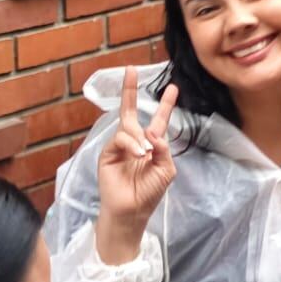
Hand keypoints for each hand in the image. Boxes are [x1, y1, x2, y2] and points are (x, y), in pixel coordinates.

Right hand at [94, 66, 177, 263]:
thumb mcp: (166, 169)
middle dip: (131, 90)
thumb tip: (153, 133)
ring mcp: (119, 146)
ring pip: (128, 126)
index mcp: (151, 144)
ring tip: (145, 154)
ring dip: (139, 138)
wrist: (132, 212)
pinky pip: (119, 139)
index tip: (173, 87)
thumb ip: (163, 149)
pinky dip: (131, 144)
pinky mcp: (107, 153)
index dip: (165, 104)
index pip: (158, 120)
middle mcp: (135, 141)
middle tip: (131, 70)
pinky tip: (138, 154)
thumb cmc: (150, 193)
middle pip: (131, 111)